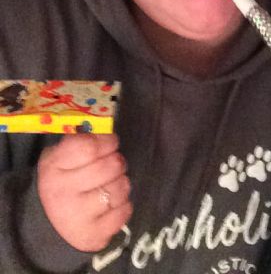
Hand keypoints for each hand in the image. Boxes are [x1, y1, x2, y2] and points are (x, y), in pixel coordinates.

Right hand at [37, 133, 131, 251]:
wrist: (50, 226)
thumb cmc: (63, 182)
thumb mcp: (61, 158)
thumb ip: (82, 141)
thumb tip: (106, 130)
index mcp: (54, 167)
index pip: (89, 146)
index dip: (107, 141)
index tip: (110, 143)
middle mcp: (63, 192)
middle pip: (110, 165)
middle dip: (117, 162)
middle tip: (112, 165)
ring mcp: (77, 216)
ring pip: (120, 187)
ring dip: (121, 184)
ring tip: (109, 186)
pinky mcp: (92, 235)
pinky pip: (124, 211)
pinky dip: (123, 206)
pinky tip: (110, 205)